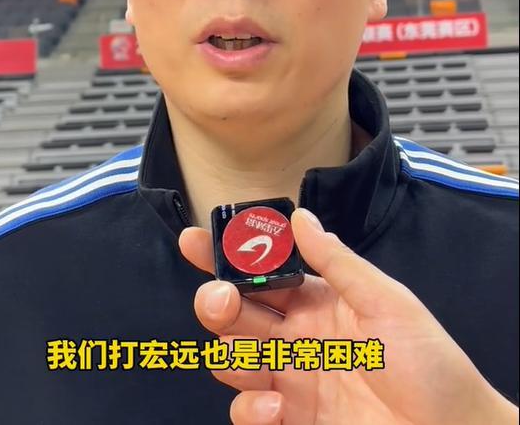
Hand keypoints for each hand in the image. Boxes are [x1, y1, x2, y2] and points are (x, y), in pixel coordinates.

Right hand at [179, 208, 516, 424]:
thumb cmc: (428, 363)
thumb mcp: (387, 301)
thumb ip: (338, 262)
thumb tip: (300, 217)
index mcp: (316, 300)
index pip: (260, 270)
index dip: (224, 253)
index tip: (194, 240)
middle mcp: (296, 336)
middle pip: (235, 312)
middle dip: (216, 300)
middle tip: (223, 299)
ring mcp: (292, 379)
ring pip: (231, 359)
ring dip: (231, 357)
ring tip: (264, 366)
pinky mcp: (292, 420)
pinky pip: (248, 411)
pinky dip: (251, 408)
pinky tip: (277, 406)